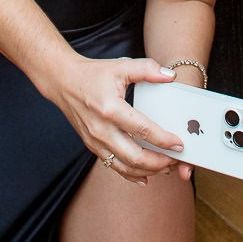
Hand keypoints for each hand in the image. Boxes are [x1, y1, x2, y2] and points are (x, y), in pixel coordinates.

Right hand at [45, 55, 188, 184]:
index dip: (164, 140)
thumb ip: (147, 69)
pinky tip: (145, 176)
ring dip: (148, 170)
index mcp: (111, 109)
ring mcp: (95, 141)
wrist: (63, 82)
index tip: (180, 145)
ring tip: (166, 168)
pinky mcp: (92, 146)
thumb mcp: (121, 65)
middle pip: (135, 157)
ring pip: (125, 166)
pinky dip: (131, 174)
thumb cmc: (93, 73)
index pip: (143, 130)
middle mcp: (102, 129)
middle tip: (177, 160)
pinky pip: (113, 166)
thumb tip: (170, 76)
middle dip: (160, 162)